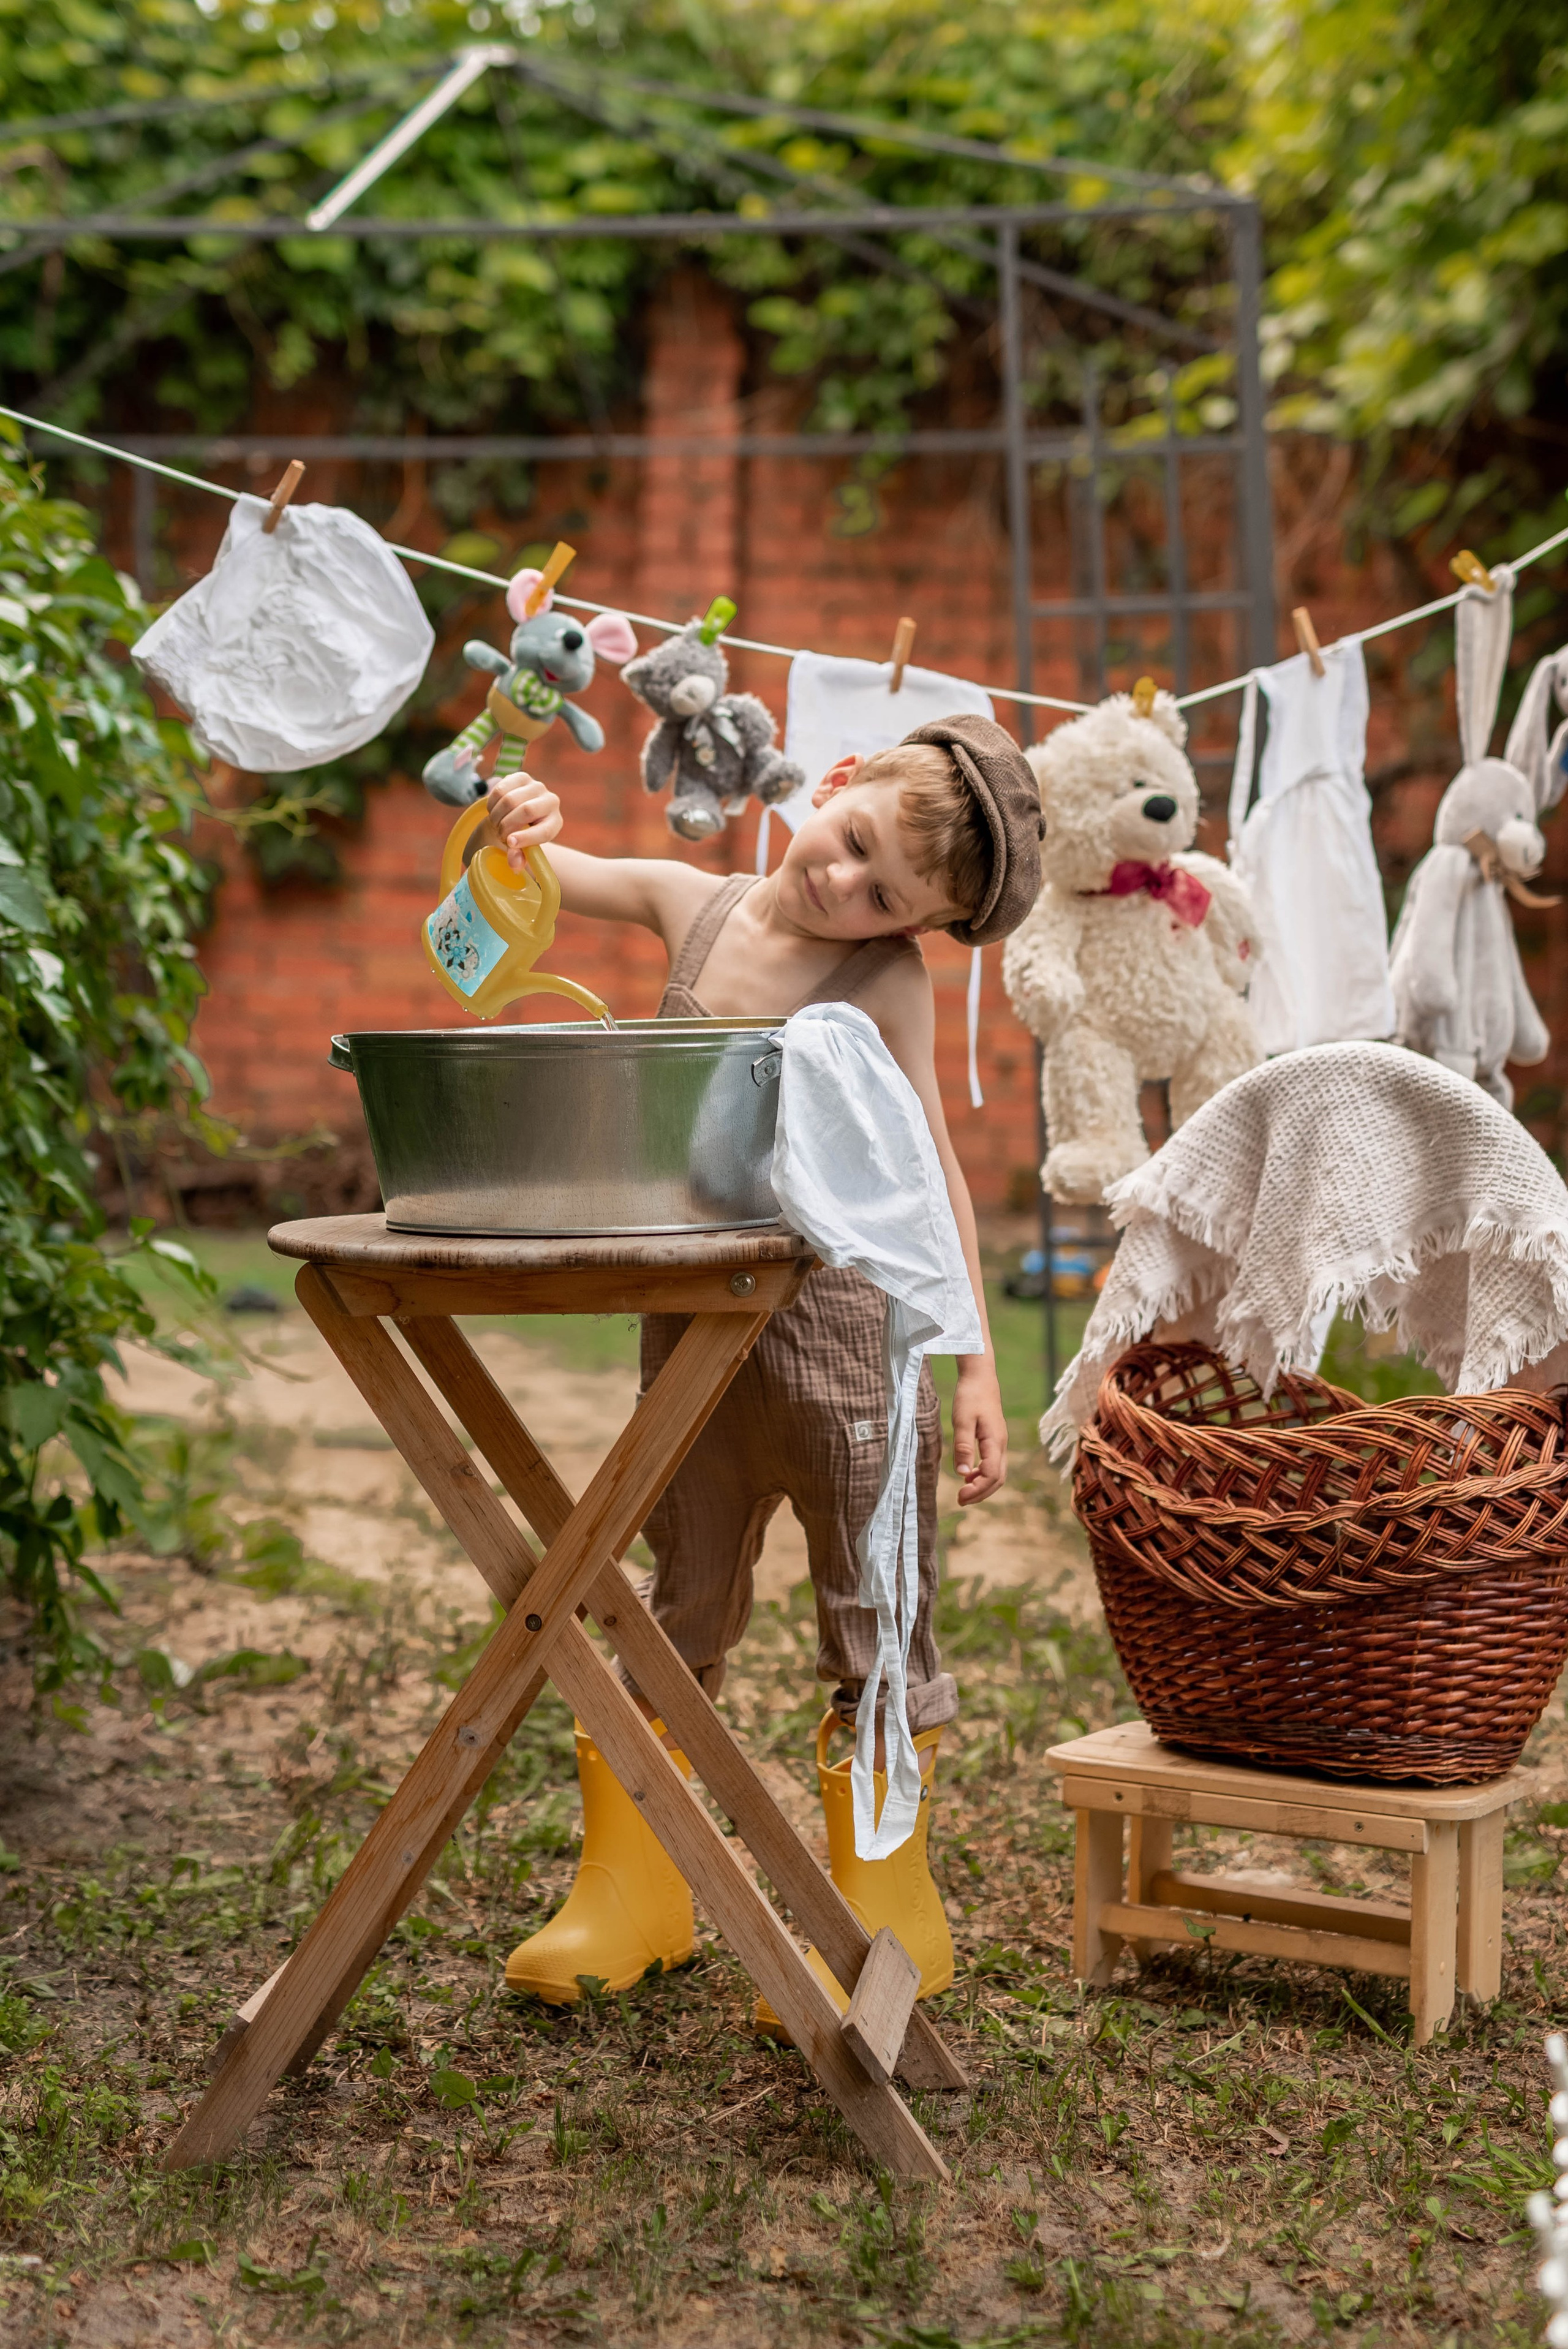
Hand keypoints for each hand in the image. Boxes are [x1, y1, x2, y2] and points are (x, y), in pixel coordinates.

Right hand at [487, 773, 561, 868]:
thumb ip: (519, 857)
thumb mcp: (524, 847)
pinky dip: (492, 803)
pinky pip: (500, 789)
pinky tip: (494, 811)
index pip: (543, 831)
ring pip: (509, 799)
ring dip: (497, 816)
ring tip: (497, 824)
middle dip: (506, 826)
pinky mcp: (521, 777)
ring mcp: (537, 786)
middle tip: (500, 834)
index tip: (509, 842)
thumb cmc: (523, 833)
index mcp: (555, 823)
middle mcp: (551, 801)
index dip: (525, 838)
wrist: (520, 812)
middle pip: (525, 811)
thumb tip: (514, 865)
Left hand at [952, 1362, 1005, 1504]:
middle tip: (960, 1500)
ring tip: (964, 1491)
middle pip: (998, 1478)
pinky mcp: (995, 1439)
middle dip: (981, 1493)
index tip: (960, 1496)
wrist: (981, 1378)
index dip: (977, 1490)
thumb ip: (963, 1447)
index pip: (991, 1475)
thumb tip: (962, 1473)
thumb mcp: (962, 1421)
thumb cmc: (970, 1396)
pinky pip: (994, 1464)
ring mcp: (1000, 1442)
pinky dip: (983, 1474)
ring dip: (982, 1485)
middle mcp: (1002, 1445)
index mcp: (995, 1442)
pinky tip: (969, 1474)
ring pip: (998, 1473)